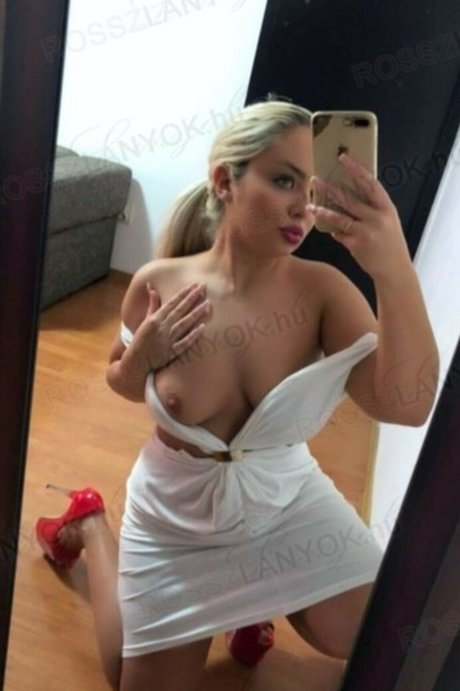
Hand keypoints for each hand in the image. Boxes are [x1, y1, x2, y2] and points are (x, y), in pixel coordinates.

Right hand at [131, 282, 210, 369]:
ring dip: (196, 314)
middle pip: (180, 310)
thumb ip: (152, 304)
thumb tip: (152, 287)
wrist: (137, 361)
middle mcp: (162, 327)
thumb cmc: (141, 339)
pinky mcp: (172, 352)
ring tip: (207, 304)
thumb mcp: (145, 320)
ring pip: (184, 324)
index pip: (172, 303)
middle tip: (203, 287)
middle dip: (192, 298)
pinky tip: (203, 327)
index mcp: (155, 319)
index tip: (194, 285)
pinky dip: (193, 335)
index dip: (183, 293)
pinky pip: (184, 343)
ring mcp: (168, 340)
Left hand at [308, 153, 411, 280]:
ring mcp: (366, 231)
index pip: (370, 183)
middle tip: (316, 179)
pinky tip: (330, 230)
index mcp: (387, 208)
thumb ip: (371, 209)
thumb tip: (348, 198)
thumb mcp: (387, 222)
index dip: (356, 169)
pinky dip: (334, 231)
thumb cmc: (390, 244)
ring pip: (340, 217)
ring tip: (310, 205)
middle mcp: (377, 217)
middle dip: (330, 188)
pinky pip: (339, 234)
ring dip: (323, 211)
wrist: (395, 269)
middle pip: (350, 198)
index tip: (344, 158)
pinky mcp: (357, 244)